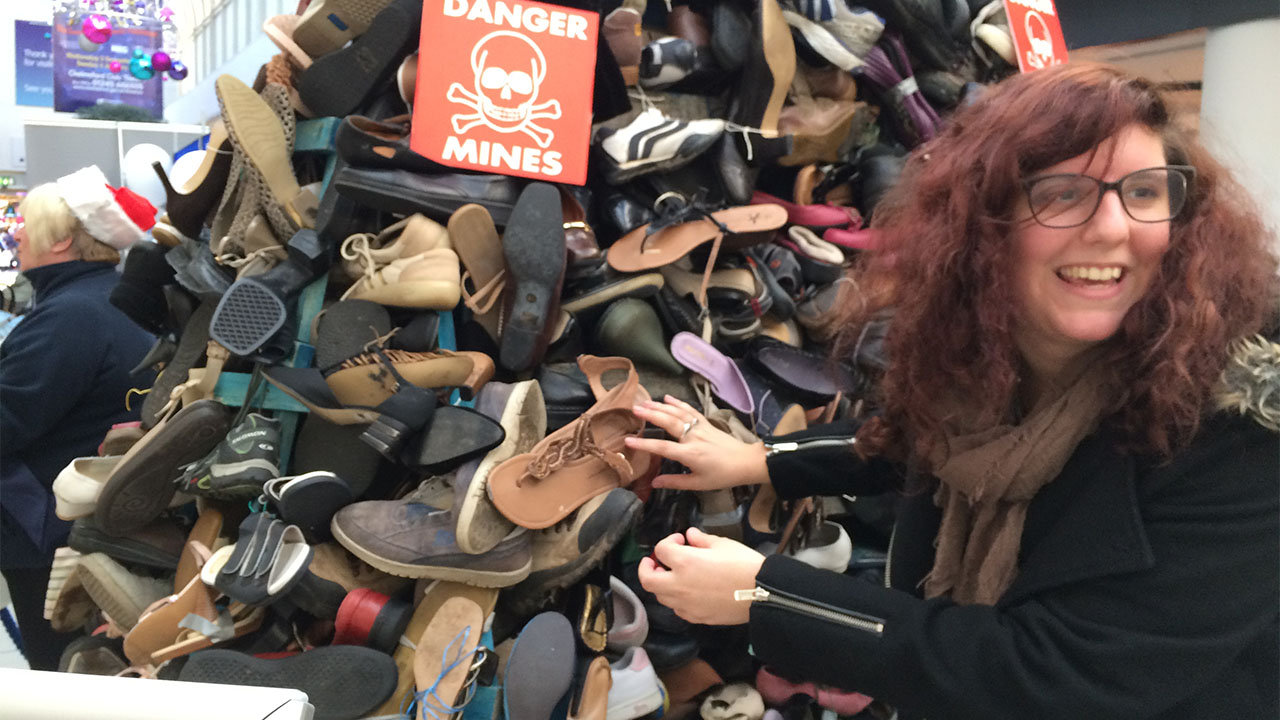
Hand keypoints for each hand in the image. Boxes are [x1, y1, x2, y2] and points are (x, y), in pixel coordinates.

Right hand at [627, 395, 768, 490]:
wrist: (745, 462)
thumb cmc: (722, 475)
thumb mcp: (698, 484)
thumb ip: (674, 482)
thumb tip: (653, 482)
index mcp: (690, 454)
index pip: (663, 448)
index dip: (645, 444)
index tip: (628, 440)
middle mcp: (693, 437)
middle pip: (669, 422)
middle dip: (651, 415)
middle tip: (634, 409)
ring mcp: (700, 428)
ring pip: (678, 413)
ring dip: (660, 406)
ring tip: (644, 402)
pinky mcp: (706, 423)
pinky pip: (690, 410)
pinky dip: (678, 403)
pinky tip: (667, 398)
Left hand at [637, 527, 764, 624]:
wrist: (763, 594)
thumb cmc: (744, 565)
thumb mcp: (723, 544)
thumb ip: (701, 540)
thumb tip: (689, 535)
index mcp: (684, 562)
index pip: (661, 550)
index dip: (668, 541)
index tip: (681, 540)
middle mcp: (678, 585)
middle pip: (648, 579)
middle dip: (647, 568)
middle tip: (656, 562)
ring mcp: (685, 605)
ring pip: (661, 596)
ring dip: (662, 584)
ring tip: (673, 576)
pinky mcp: (696, 617)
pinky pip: (677, 609)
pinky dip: (676, 600)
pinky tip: (688, 593)